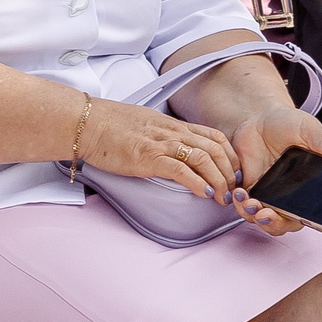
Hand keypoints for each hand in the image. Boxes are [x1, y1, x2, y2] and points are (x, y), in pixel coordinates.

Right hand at [78, 97, 302, 232]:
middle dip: (230, 172)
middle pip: (215, 149)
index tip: (235, 174)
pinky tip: (205, 194)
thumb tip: (172, 150)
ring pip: (204, 159)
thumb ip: (162, 136)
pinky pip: (181, 170)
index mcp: (172, 125)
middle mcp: (172, 132)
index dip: (230, 156)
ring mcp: (161, 143)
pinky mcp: (149, 157)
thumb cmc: (109, 125)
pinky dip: (198, 183)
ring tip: (224, 198)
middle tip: (235, 192)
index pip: (213, 136)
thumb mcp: (144, 125)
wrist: (86, 123)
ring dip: (219, 180)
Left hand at [225, 106, 321, 235]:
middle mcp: (290, 194)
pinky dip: (240, 204)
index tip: (291, 217)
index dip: (301, 221)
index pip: (310, 214)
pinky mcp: (251, 188)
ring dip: (254, 216)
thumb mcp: (308, 128)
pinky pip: (245, 206)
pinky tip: (239, 193)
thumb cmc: (287, 123)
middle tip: (265, 215)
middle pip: (284, 222)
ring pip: (262, 218)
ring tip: (249, 202)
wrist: (259, 117)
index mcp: (310, 185)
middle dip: (274, 224)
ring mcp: (268, 193)